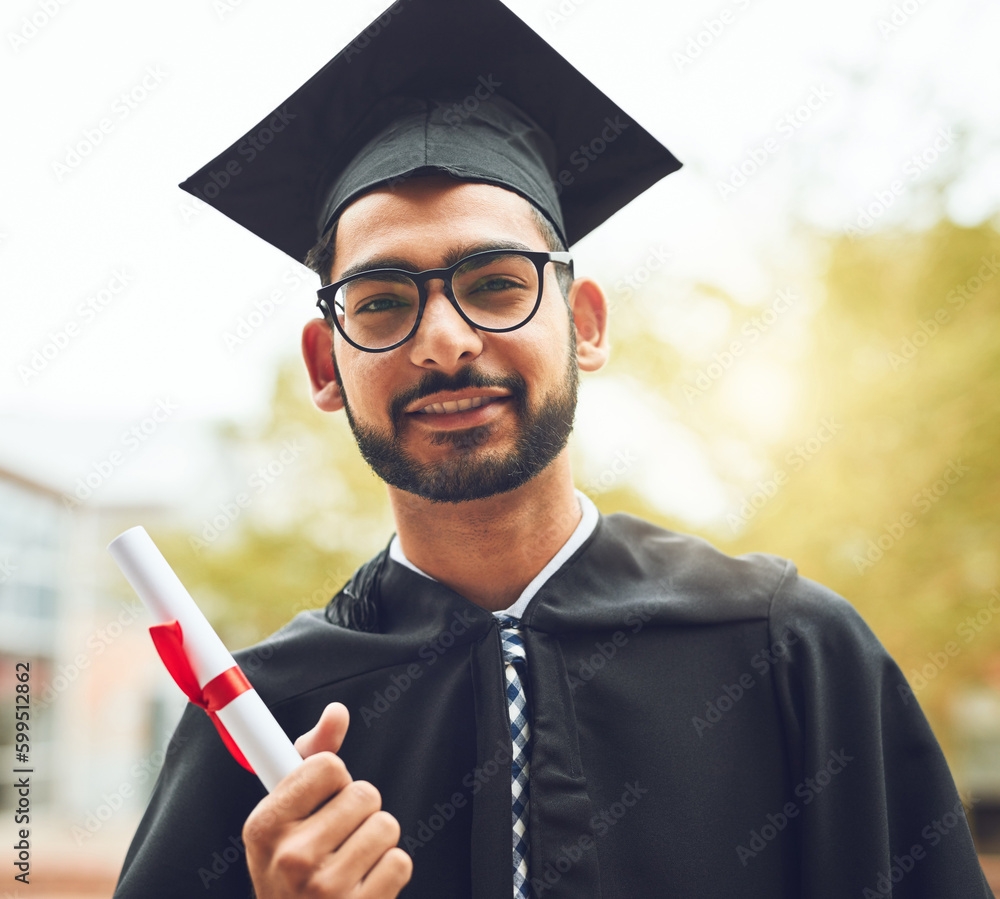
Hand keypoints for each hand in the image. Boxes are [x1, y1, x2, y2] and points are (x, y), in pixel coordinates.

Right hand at [243, 702, 412, 896]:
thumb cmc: (293, 869)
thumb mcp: (286, 815)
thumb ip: (312, 756)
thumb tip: (337, 712)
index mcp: (265, 826)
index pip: (328, 765)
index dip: (334, 780)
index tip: (323, 801)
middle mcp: (290, 858)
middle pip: (364, 793)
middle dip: (360, 810)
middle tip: (338, 836)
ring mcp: (323, 890)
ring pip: (386, 825)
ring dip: (377, 840)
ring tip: (351, 860)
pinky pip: (400, 861)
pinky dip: (389, 870)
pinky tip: (364, 884)